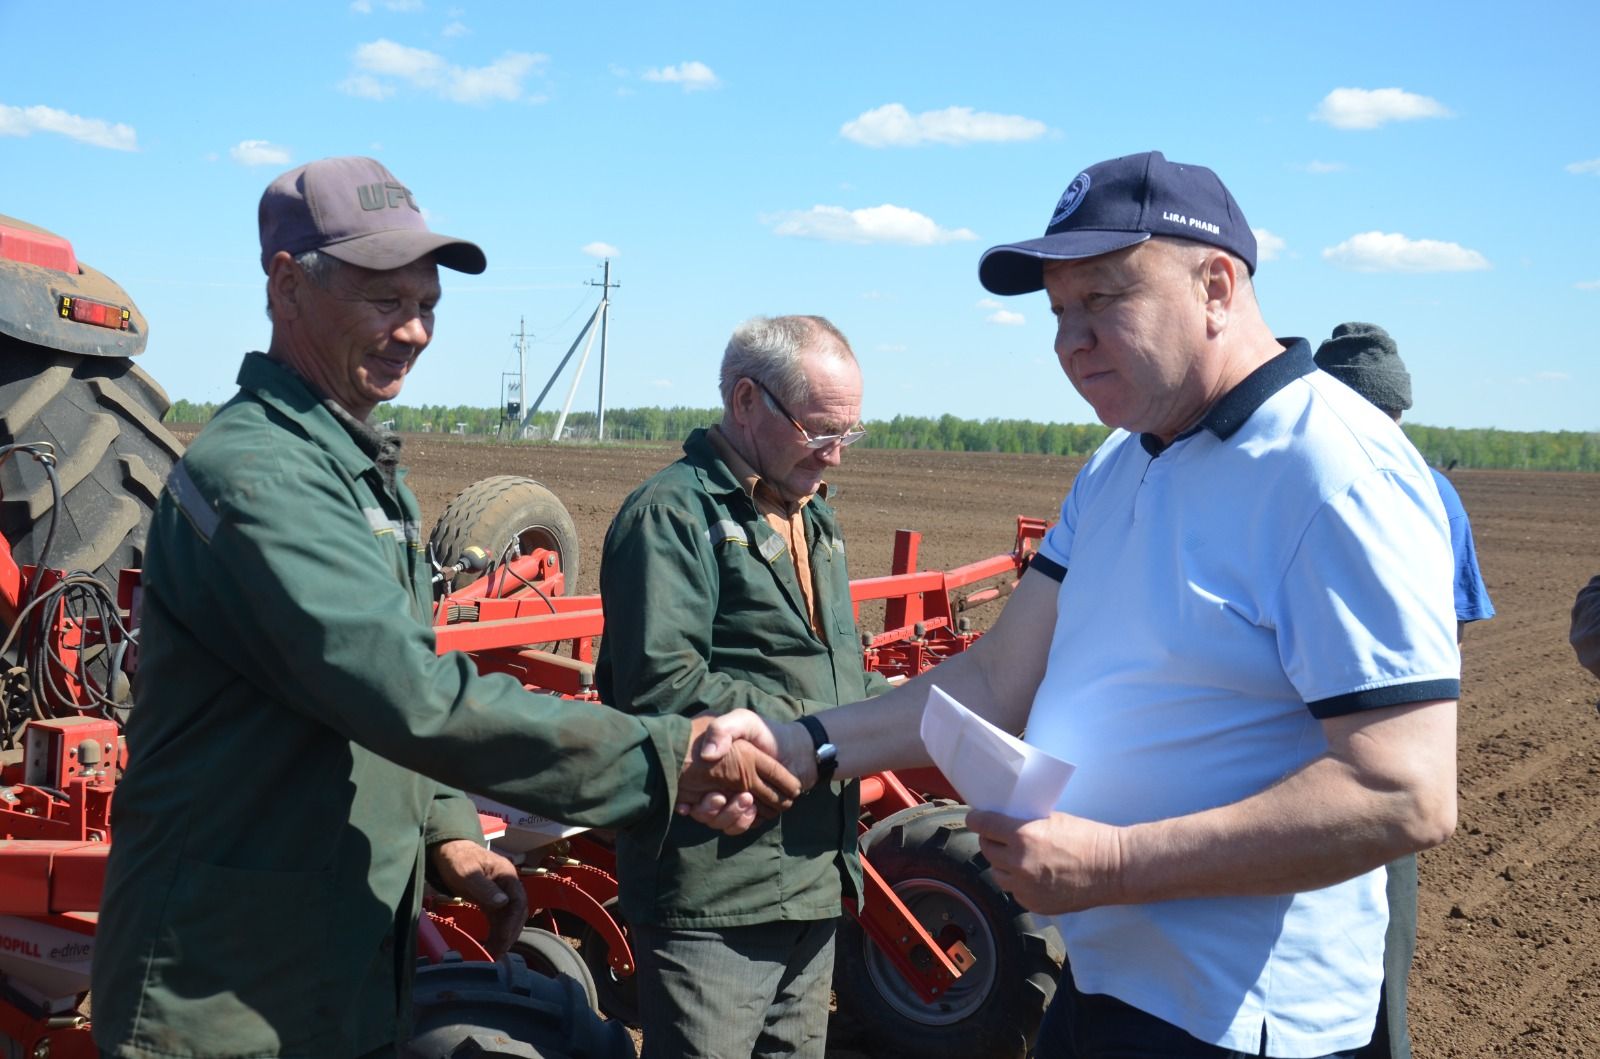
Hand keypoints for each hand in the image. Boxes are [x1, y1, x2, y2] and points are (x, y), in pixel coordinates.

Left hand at [429, 839, 527, 956]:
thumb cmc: (458, 860)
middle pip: (517, 913)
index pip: (518, 902)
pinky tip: (491, 945)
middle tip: (497, 954)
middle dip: (509, 934)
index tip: (502, 939)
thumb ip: (485, 888)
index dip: (512, 923)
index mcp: (507, 875)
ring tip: (494, 954)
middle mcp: (508, 885)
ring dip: (504, 937)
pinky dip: (497, 933)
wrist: (448, 852)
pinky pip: (500, 919)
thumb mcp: (468, 873)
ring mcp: (502, 893)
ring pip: (510, 918)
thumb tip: (503, 903)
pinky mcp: (492, 901)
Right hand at [675, 710, 802, 833]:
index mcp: (712, 768)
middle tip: (723, 798)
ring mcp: (733, 800)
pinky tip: (754, 813)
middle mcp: (718, 786)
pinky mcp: (749, 813)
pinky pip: (739, 826)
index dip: (693, 800)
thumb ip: (723, 730)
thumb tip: (707, 755)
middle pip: (705, 811)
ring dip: (732, 817)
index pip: (690, 790)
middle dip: (713, 811)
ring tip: (749, 804)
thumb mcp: (744, 721)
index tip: (706, 797)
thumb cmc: (767, 734)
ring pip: (721, 821)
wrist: (797, 750)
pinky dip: (744, 823)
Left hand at [966, 809, 1122, 915]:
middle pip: (987, 850)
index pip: (984, 825)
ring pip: (998, 874)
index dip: (976, 820)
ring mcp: (1025, 887)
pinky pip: (1014, 892)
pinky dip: (1018, 883)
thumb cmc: (1088, 839)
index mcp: (1023, 836)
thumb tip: (1004, 822)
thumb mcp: (1053, 820)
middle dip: (990, 841)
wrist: (1113, 869)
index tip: (975, 818)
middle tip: (998, 836)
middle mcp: (1019, 863)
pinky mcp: (1034, 904)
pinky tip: (1032, 875)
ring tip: (1017, 858)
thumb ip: (1025, 823)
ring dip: (1002, 864)